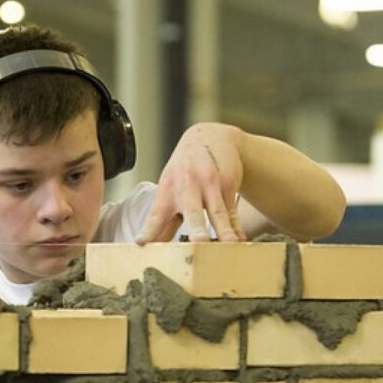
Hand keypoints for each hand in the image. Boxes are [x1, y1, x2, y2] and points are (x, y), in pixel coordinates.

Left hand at [136, 123, 246, 243]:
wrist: (210, 137)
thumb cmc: (185, 170)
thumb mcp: (170, 188)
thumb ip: (164, 218)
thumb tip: (149, 244)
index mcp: (167, 191)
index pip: (156, 215)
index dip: (149, 230)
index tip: (142, 243)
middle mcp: (187, 186)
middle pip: (192, 210)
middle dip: (196, 227)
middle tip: (199, 241)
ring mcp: (209, 184)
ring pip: (217, 211)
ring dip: (224, 229)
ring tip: (230, 244)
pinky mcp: (227, 183)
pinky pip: (231, 210)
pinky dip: (236, 227)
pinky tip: (240, 241)